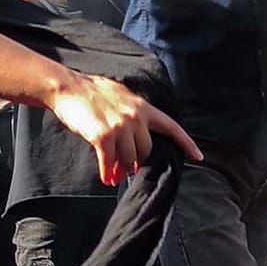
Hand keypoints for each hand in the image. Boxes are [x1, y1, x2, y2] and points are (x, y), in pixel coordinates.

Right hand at [50, 72, 200, 185]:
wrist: (69, 88)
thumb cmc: (93, 92)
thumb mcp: (122, 96)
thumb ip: (135, 112)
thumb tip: (139, 135)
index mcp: (143, 107)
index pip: (171, 127)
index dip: (186, 143)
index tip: (198, 157)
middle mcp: (135, 117)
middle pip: (146, 150)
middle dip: (137, 162)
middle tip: (128, 170)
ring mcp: (120, 127)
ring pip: (129, 159)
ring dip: (121, 170)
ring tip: (114, 176)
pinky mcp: (103, 137)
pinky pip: (110, 162)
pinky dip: (107, 173)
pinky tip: (106, 177)